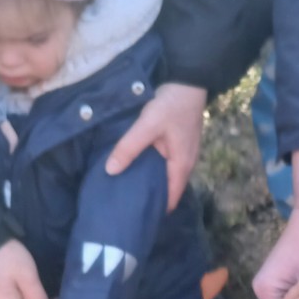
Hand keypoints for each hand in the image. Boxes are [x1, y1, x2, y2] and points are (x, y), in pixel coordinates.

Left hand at [105, 80, 204, 209]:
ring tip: (127, 189)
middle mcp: (185, 163)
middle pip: (168, 189)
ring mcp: (183, 152)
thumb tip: (110, 171)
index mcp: (181, 165)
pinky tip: (137, 166)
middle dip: (150, 198)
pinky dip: (153, 169)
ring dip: (151, 182)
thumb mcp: (147, 125)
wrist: (189, 80)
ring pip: (166, 176)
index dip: (156, 211)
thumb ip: (129, 147)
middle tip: (126, 206)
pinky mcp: (178, 142)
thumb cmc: (171, 105)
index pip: (170, 199)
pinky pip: (165, 163)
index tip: (136, 218)